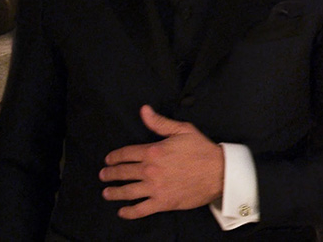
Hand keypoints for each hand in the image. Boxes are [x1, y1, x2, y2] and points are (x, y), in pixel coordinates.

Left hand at [100, 105, 224, 218]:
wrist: (218, 172)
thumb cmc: (202, 150)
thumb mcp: (182, 130)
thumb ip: (159, 122)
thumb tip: (143, 110)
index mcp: (153, 151)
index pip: (126, 154)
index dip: (114, 157)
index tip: (108, 160)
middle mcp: (150, 170)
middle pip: (123, 173)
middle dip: (110, 174)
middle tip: (103, 175)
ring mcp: (155, 188)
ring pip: (127, 192)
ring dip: (114, 192)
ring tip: (107, 192)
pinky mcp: (162, 203)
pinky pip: (140, 210)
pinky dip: (129, 212)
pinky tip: (122, 212)